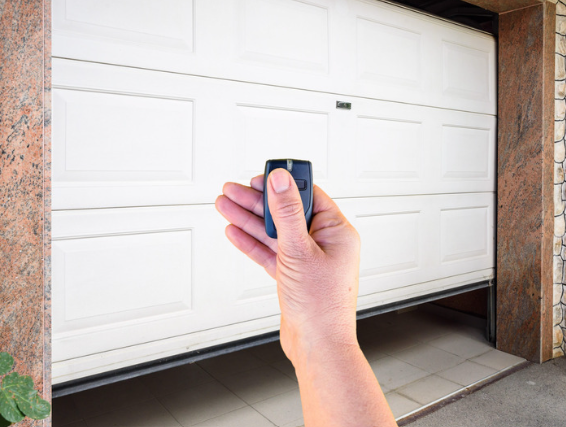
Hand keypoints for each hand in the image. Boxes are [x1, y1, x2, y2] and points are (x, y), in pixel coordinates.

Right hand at [215, 169, 360, 362]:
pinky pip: (270, 252)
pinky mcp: (293, 275)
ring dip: (249, 220)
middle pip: (286, 214)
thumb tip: (280, 180)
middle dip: (257, 203)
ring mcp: (307, 260)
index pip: (308, 197)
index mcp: (336, 232)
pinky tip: (235, 232)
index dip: (283, 185)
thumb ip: (287, 213)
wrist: (316, 346)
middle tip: (233, 191)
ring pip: (274, 233)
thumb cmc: (322, 305)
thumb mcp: (299, 251)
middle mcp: (323, 243)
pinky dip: (252, 243)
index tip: (261, 177)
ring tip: (225, 206)